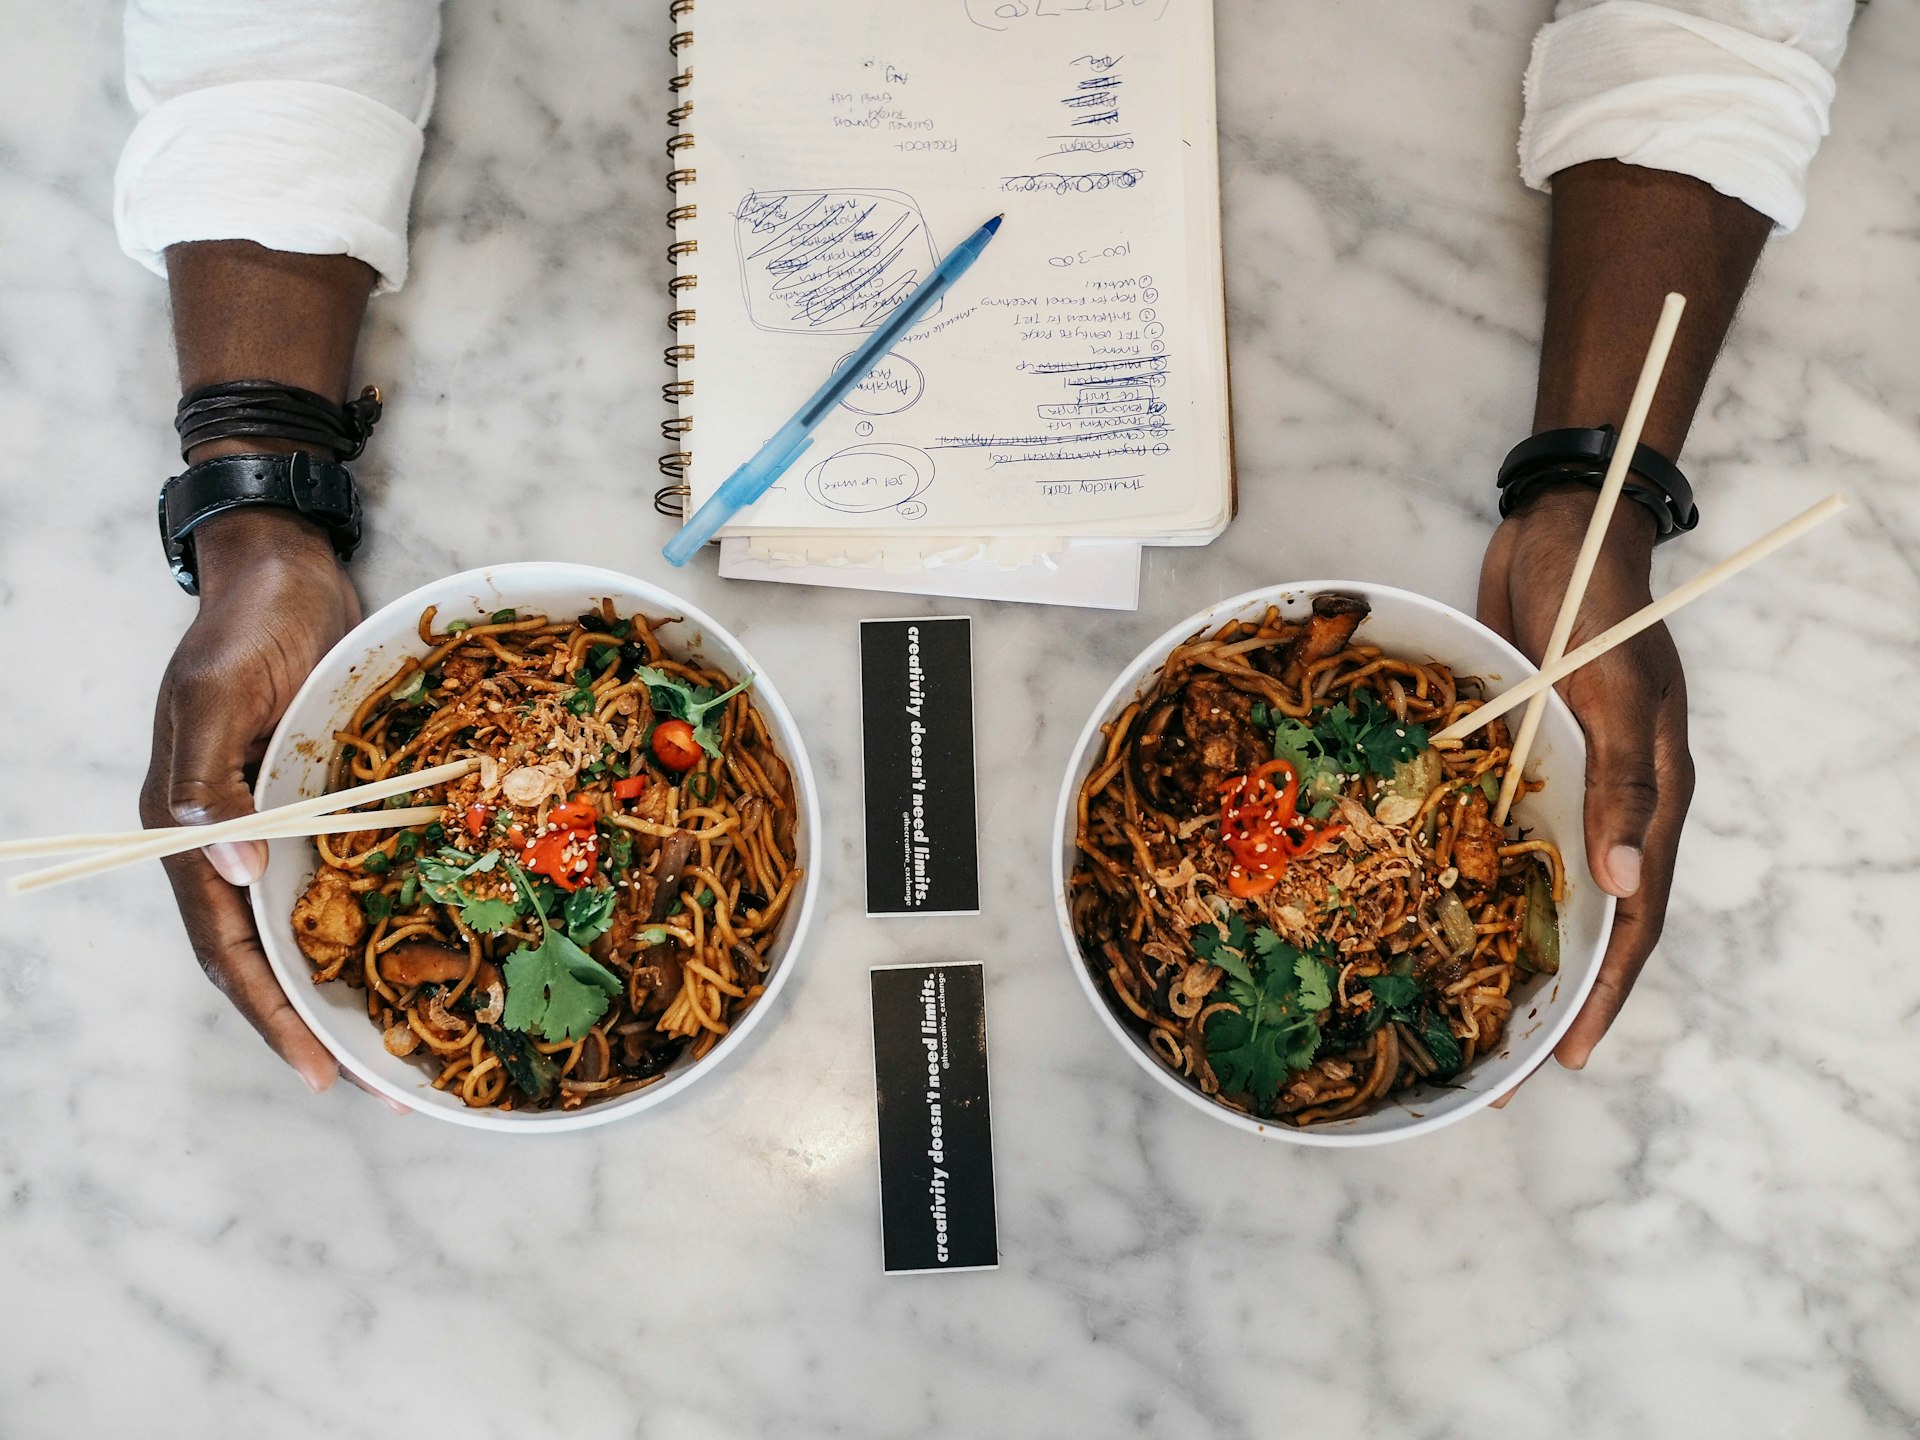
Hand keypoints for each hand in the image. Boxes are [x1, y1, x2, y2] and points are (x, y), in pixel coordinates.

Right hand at [139, 505, 362, 1094]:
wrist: (285, 565)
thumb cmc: (251, 623)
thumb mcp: (220, 694)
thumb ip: (212, 783)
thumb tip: (228, 869)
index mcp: (184, 826)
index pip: (225, 946)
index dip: (270, 1012)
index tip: (320, 1070)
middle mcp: (224, 838)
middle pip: (260, 957)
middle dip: (308, 1023)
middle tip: (374, 1086)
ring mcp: (269, 822)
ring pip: (297, 928)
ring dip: (337, 988)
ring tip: (393, 1047)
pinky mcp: (311, 802)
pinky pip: (332, 879)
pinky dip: (360, 924)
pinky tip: (402, 958)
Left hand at [1477, 485, 1694, 1080]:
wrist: (1560, 530)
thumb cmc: (1596, 601)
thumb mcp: (1621, 690)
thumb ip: (1628, 784)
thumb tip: (1624, 887)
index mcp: (1650, 798)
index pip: (1633, 921)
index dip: (1603, 992)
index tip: (1563, 1056)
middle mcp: (1608, 802)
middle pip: (1585, 919)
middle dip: (1548, 992)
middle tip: (1496, 1062)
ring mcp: (1562, 780)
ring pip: (1538, 884)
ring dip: (1506, 944)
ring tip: (1456, 1007)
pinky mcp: (1516, 754)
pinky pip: (1497, 832)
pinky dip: (1471, 874)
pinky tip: (1425, 908)